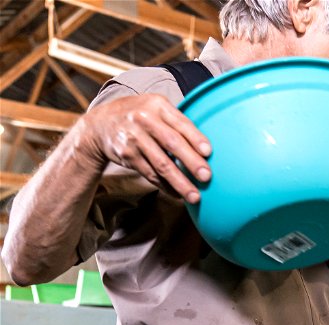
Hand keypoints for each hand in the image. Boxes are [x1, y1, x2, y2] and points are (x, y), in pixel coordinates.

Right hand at [76, 93, 210, 202]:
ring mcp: (133, 137)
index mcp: (157, 105)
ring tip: (194, 196)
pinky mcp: (126, 155)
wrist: (101, 123)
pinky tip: (178, 194)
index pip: (180, 123)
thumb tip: (207, 149)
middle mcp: (144, 119)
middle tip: (207, 177)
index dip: (195, 138)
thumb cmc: (140, 116)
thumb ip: (177, 122)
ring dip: (180, 182)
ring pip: (161, 164)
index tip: (209, 153)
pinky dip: (166, 186)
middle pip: (172, 143)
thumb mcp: (156, 108)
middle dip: (191, 162)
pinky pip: (150, 174)